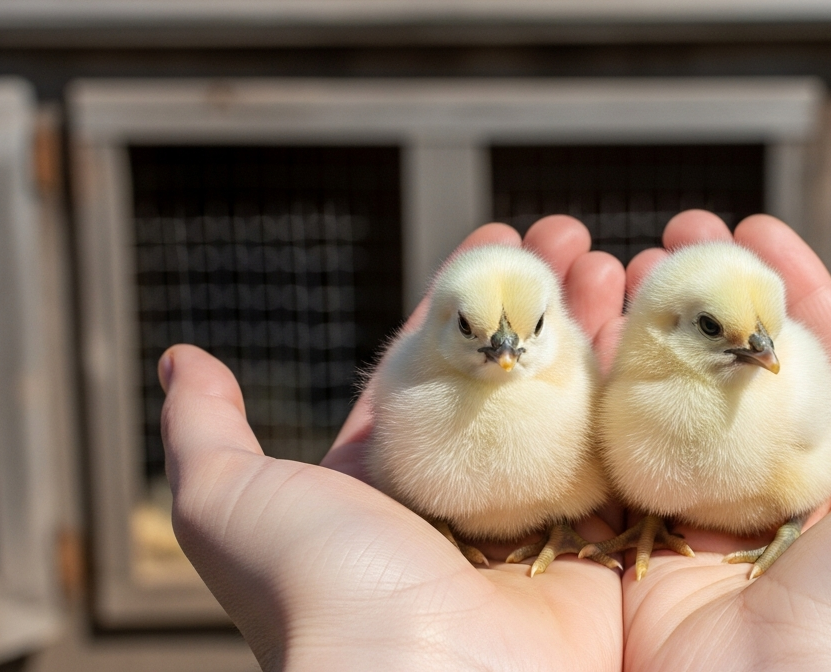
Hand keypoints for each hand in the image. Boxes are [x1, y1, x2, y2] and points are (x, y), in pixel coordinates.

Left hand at [160, 216, 627, 671]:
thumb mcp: (231, 501)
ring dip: (595, 333)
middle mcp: (459, 507)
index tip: (495, 237)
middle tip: (569, 238)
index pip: (424, 370)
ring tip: (619, 262)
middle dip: (538, 302)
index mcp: (381, 488)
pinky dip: (639, 401)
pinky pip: (624, 466)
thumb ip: (204, 430)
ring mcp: (534, 532)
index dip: (456, 304)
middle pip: (507, 380)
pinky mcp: (599, 559)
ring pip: (572, 411)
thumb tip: (182, 359)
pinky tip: (649, 334)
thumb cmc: (321, 594)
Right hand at [617, 211, 830, 671]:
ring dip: (652, 325)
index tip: (755, 227)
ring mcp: (712, 518)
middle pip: (747, 368)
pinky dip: (601, 386)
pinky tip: (589, 326)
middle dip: (714, 294)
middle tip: (676, 234)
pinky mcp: (643, 542)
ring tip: (624, 262)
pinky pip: (618, 449)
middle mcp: (791, 496)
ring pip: (678, 398)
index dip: (799, 286)